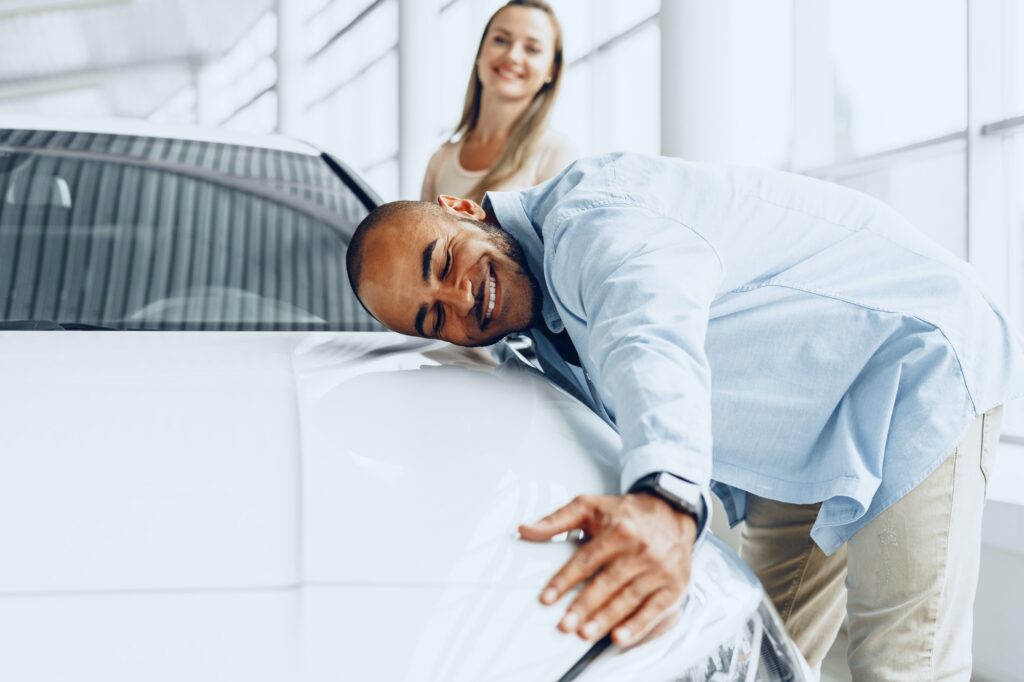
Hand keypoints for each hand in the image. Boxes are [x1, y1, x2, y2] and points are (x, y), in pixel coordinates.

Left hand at [518, 493, 696, 646]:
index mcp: (618, 530)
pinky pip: (654, 609)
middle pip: (608, 582)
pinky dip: (637, 626)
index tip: (547, 598)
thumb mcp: (589, 507)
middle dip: (585, 605)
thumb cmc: (627, 514)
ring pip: (629, 598)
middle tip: (566, 624)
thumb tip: (525, 529)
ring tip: (586, 633)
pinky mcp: (673, 585)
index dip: (565, 580)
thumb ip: (556, 520)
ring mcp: (658, 569)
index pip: (586, 560)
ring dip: (606, 618)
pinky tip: (620, 637)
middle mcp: (640, 549)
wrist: (671, 512)